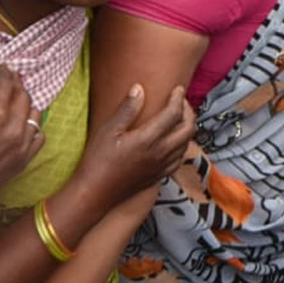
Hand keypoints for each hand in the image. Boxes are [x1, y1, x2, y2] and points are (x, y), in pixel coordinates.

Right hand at [74, 84, 196, 210]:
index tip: (177, 89)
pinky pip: (180, 158)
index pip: (174, 113)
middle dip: (188, 111)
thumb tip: (139, 89)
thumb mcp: (108, 130)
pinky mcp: (159, 175)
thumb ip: (127, 109)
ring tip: (178, 117)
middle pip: (187, 128)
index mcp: (148, 139)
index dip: (178, 98)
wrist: (95, 193)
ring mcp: (161, 166)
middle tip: (180, 101)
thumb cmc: (98, 161)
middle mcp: (160, 153)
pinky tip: (174, 141)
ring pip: (187, 143)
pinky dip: (182, 145)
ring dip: (187, 127)